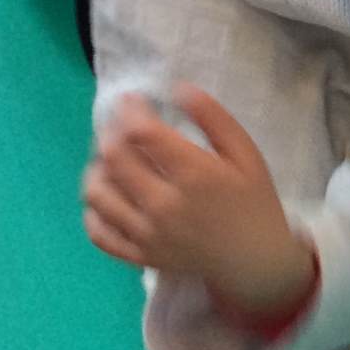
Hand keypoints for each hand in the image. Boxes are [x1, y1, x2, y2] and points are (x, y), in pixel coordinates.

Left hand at [82, 85, 316, 313]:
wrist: (256, 261)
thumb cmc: (253, 201)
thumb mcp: (245, 153)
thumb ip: (214, 118)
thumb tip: (178, 88)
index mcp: (194, 175)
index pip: (141, 133)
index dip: (130, 110)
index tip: (132, 100)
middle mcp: (164, 205)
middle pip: (113, 158)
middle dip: (110, 133)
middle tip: (119, 126)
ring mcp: (148, 234)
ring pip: (97, 194)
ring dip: (96, 168)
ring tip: (110, 159)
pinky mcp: (139, 256)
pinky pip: (99, 233)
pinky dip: (93, 211)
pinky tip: (107, 196)